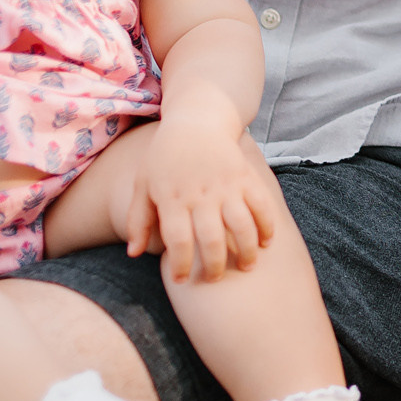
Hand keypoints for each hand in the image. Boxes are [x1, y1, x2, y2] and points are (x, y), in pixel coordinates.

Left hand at [124, 120, 284, 283]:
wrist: (196, 120)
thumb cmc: (165, 157)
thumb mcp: (143, 184)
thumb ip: (138, 220)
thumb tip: (133, 254)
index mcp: (172, 198)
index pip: (178, 241)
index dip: (181, 265)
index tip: (183, 280)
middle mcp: (200, 193)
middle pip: (211, 239)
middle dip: (215, 266)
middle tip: (215, 279)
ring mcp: (226, 184)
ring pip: (241, 225)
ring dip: (247, 250)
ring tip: (247, 267)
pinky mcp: (245, 176)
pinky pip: (262, 205)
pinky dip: (267, 225)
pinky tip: (267, 242)